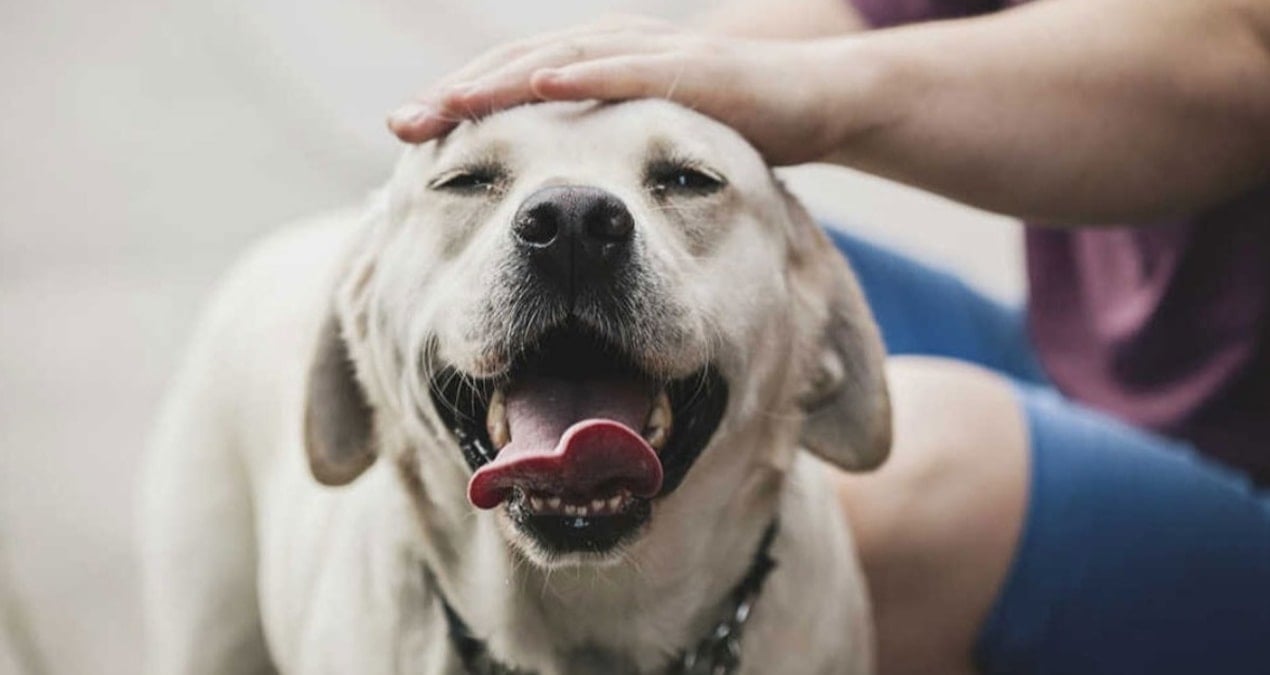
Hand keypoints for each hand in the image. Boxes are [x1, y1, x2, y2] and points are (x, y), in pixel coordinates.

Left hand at [386, 18, 864, 165]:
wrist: (817, 102)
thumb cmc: (730, 130)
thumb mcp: (653, 152)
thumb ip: (604, 163)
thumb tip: (552, 203)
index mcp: (597, 72)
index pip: (513, 86)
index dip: (459, 109)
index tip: (406, 139)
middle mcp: (614, 54)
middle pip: (519, 67)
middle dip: (458, 95)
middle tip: (400, 125)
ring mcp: (653, 55)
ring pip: (562, 58)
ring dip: (502, 79)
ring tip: (450, 103)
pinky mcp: (696, 68)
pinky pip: (631, 68)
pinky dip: (585, 71)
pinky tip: (541, 81)